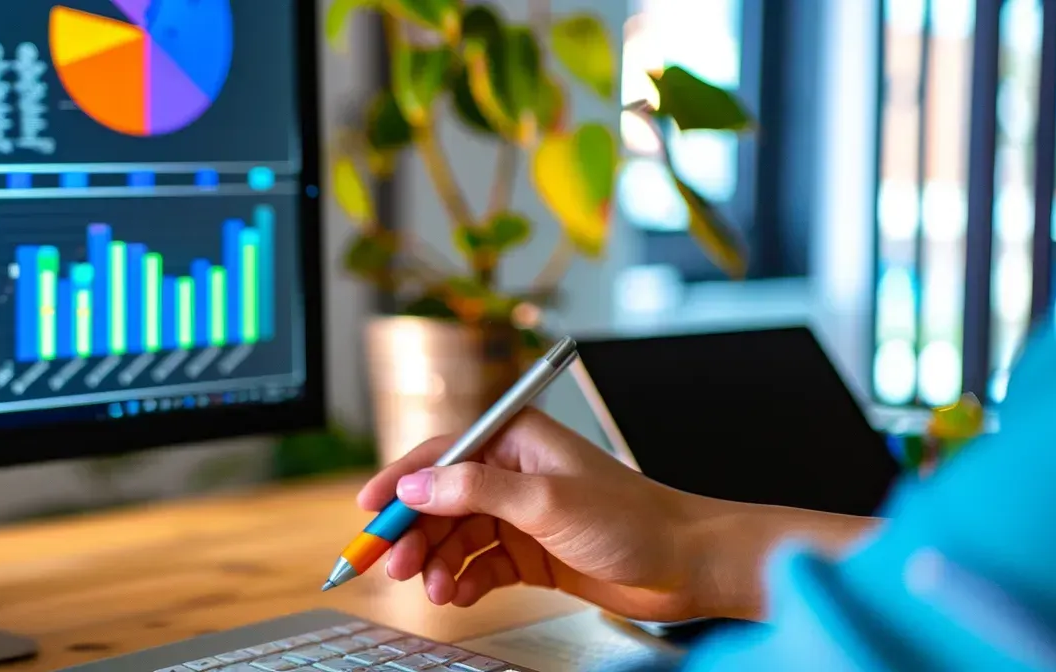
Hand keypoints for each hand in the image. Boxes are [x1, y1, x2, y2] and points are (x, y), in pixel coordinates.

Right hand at [358, 408, 710, 621]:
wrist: (686, 564)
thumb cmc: (632, 519)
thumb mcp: (546, 500)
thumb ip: (475, 491)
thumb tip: (415, 487)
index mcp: (515, 438)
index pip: (439, 454)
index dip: (399, 482)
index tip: (369, 512)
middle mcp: (512, 472)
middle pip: (439, 501)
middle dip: (414, 535)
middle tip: (394, 566)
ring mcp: (519, 514)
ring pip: (455, 537)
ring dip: (438, 564)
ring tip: (435, 590)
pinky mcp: (529, 552)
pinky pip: (479, 565)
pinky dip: (464, 581)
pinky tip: (459, 596)